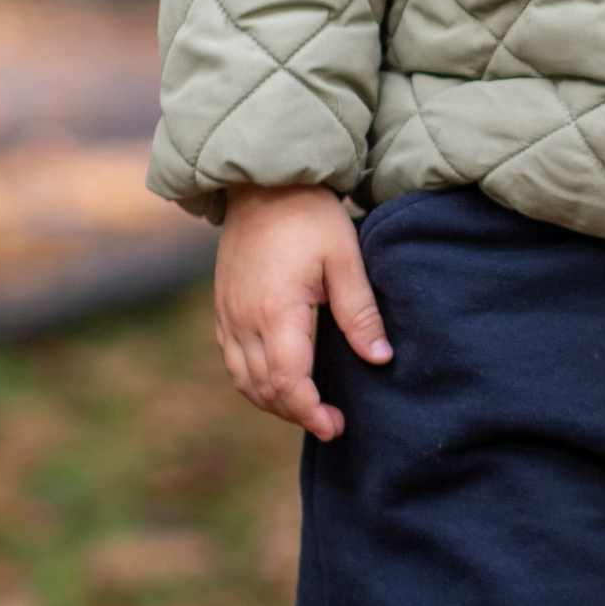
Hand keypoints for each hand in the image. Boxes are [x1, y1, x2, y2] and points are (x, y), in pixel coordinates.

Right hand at [214, 183, 389, 439]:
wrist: (263, 180)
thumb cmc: (309, 214)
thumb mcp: (345, 258)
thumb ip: (360, 313)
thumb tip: (381, 359)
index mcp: (275, 312)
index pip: (288, 382)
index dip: (311, 412)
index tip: (336, 426)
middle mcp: (243, 319)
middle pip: (263, 388)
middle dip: (296, 412)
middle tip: (331, 421)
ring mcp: (228, 314)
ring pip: (242, 379)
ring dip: (273, 401)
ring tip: (308, 407)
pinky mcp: (223, 306)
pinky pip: (232, 360)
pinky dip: (253, 380)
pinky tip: (279, 379)